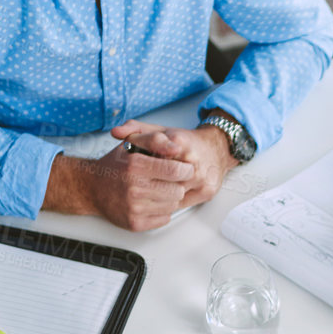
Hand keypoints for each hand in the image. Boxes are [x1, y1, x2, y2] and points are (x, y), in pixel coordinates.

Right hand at [45, 146, 197, 231]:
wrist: (91, 188)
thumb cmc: (116, 165)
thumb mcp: (133, 143)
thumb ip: (156, 140)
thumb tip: (177, 148)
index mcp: (135, 165)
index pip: (176, 171)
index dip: (185, 170)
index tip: (182, 169)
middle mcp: (133, 188)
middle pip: (178, 191)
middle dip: (176, 185)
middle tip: (166, 180)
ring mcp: (134, 208)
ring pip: (173, 206)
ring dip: (169, 198)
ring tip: (156, 191)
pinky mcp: (135, 223)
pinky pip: (165, 219)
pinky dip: (161, 211)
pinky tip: (150, 202)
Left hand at [112, 117, 234, 206]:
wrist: (217, 148)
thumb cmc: (185, 142)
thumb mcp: (160, 130)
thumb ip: (136, 129)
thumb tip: (115, 132)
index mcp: (180, 143)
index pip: (152, 161)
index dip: (141, 168)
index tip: (134, 170)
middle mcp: (194, 162)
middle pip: (162, 182)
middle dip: (150, 184)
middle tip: (140, 183)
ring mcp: (202, 179)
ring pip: (171, 196)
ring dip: (159, 195)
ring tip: (150, 189)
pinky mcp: (207, 192)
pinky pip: (181, 204)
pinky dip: (170, 201)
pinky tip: (164, 195)